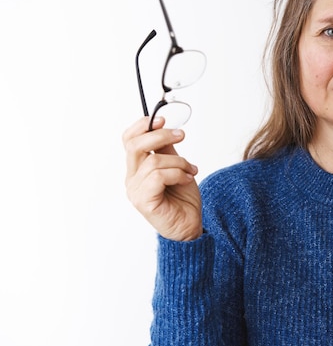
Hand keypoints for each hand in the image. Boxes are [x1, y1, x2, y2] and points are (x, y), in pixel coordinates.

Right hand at [123, 116, 202, 240]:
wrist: (190, 225)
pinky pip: (159, 176)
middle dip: (160, 135)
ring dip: (179, 161)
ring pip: (153, 160)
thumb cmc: (183, 199)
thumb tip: (163, 126)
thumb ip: (167, 150)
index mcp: (137, 168)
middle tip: (180, 135)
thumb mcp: (177, 166)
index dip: (142, 126)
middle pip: (135, 145)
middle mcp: (132, 179)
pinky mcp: (144, 201)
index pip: (128, 140)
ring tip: (191, 170)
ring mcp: (136, 191)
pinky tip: (187, 179)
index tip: (162, 119)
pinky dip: (178, 173)